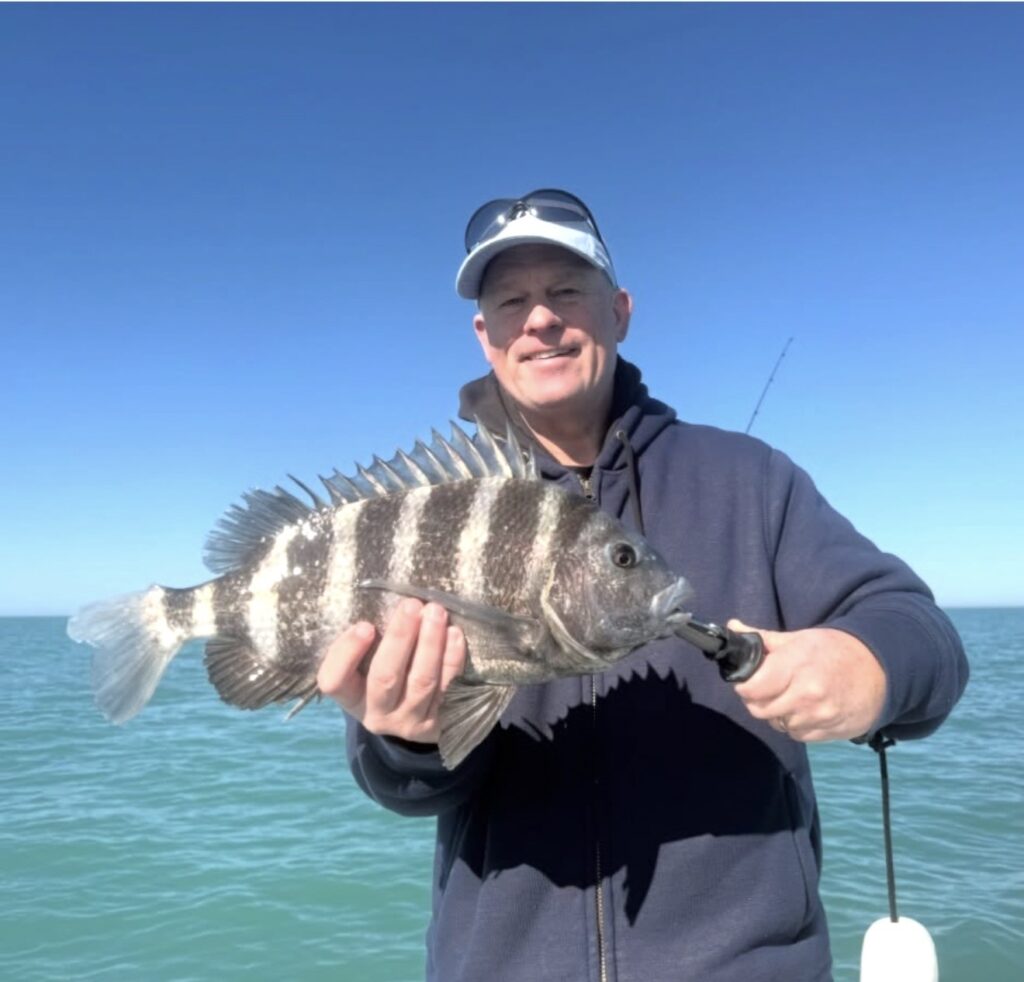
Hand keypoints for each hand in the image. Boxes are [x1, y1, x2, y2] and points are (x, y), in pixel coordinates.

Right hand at [317, 599, 465, 743]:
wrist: (412, 714)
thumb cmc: (383, 672)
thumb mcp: (365, 663)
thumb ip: (366, 640)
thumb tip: (385, 599)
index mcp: (351, 697)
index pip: (335, 681)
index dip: (347, 653)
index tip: (365, 625)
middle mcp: (377, 715)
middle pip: (385, 678)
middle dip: (400, 638)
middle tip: (411, 605)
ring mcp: (410, 721)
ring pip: (422, 682)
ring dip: (431, 644)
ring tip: (436, 612)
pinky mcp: (440, 722)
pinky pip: (449, 688)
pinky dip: (452, 659)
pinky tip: (453, 634)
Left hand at [729, 619, 886, 741]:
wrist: (880, 669)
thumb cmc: (835, 650)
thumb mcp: (799, 638)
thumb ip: (764, 638)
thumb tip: (733, 627)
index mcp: (795, 665)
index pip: (752, 688)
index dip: (744, 685)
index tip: (748, 681)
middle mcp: (806, 693)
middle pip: (760, 709)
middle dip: (758, 700)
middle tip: (766, 689)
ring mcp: (819, 715)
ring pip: (778, 724)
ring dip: (778, 714)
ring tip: (789, 697)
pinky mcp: (829, 731)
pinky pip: (797, 735)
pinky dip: (795, 725)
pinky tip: (804, 710)